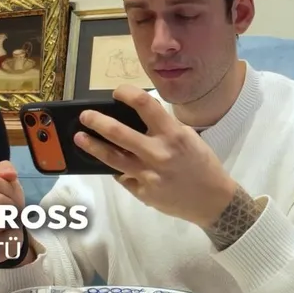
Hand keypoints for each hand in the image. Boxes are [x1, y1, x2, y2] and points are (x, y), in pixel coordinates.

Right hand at [0, 161, 25, 263]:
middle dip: (12, 203)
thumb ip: (4, 169)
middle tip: (11, 210)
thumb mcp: (2, 182)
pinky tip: (6, 234)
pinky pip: (7, 238)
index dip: (9, 187)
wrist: (3, 231)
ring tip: (8, 220)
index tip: (7, 194)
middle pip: (0, 201)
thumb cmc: (0, 203)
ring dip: (13, 219)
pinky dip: (14, 234)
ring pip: (2, 219)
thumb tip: (9, 174)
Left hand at [75, 84, 237, 228]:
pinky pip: (124, 178)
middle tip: (85, 116)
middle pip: (118, 132)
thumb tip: (137, 119)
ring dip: (93, 146)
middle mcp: (158, 153)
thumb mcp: (189, 138)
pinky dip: (119, 170)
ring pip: (112, 157)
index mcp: (173, 134)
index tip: (117, 92)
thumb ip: (164, 128)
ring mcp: (148, 175)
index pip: (145, 104)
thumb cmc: (203, 164)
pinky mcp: (143, 192)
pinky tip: (113, 165)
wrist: (213, 200)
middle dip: (97, 121)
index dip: (126, 93)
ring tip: (80, 138)